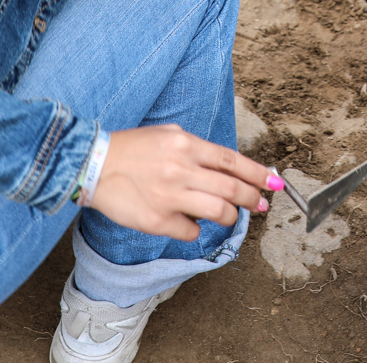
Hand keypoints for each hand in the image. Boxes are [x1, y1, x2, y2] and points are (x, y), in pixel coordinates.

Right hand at [85, 124, 273, 240]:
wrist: (92, 165)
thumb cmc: (132, 148)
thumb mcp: (168, 135)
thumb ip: (198, 149)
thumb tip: (228, 168)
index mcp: (186, 145)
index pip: (233, 162)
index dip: (258, 174)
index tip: (274, 183)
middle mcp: (182, 170)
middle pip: (232, 189)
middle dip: (252, 199)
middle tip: (260, 204)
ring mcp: (170, 197)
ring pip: (219, 213)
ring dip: (230, 217)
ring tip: (230, 216)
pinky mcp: (158, 220)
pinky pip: (191, 231)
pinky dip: (195, 228)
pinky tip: (188, 221)